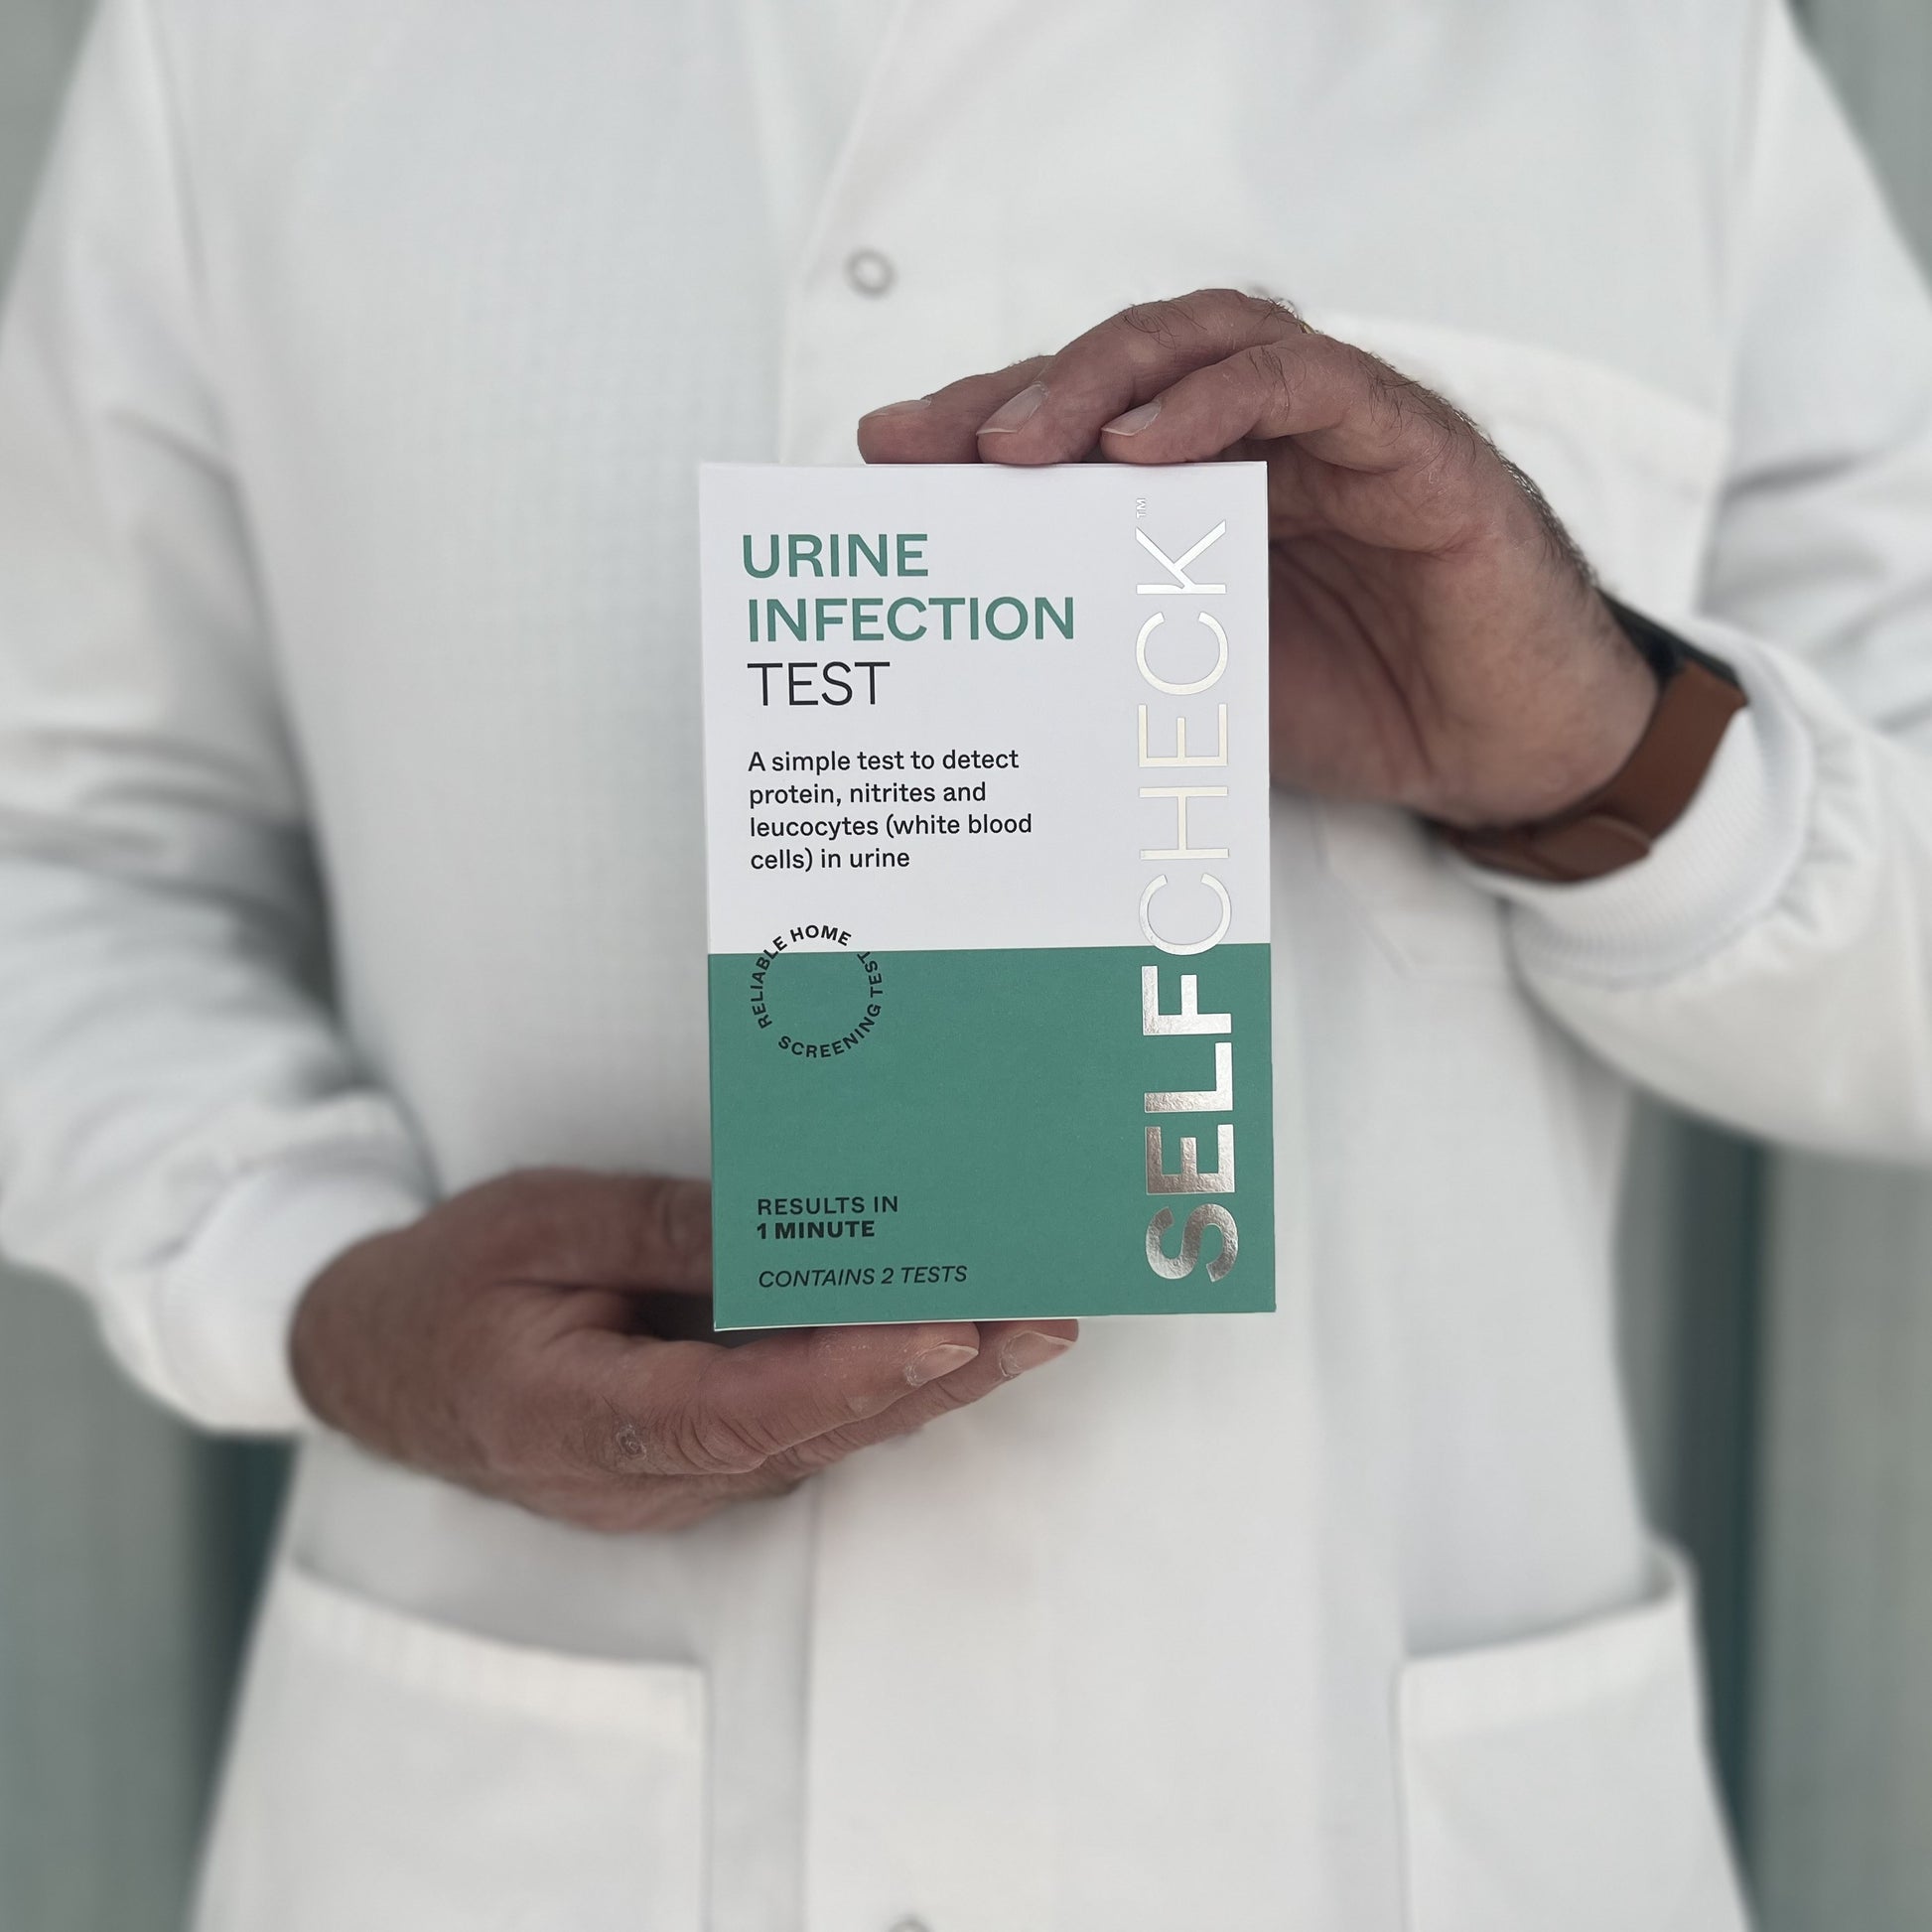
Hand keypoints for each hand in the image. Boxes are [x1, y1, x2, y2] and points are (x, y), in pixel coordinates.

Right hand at [290, 1169, 1074, 1532]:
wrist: (376, 1362)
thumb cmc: (444, 1287)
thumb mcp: (540, 1226)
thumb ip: (665, 1234)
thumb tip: (791, 1223)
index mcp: (575, 1420)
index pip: (736, 1412)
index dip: (848, 1377)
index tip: (946, 1332)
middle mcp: (640, 1477)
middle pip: (809, 1436)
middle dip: (937, 1379)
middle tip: (1040, 1318)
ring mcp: (671, 1482)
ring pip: (820, 1440)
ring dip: (928, 1386)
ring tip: (1028, 1322)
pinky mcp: (694, 1460)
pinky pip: (800, 1427)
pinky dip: (878, 1384)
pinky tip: (946, 1336)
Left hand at [859, 288, 1655, 827]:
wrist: (1506, 750)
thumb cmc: (1359, 708)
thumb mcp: (1199, 685)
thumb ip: (1114, 641)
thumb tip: (984, 661)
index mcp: (1197, 485)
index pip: (1075, 428)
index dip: (980, 431)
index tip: (888, 464)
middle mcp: (1255, 437)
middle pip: (1117, 371)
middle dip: (1013, 398)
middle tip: (927, 449)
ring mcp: (1332, 429)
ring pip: (1204, 344)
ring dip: (1100, 379)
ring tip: (1019, 443)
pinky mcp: (1409, 442)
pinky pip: (1310, 384)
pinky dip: (1221, 398)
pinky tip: (1143, 444)